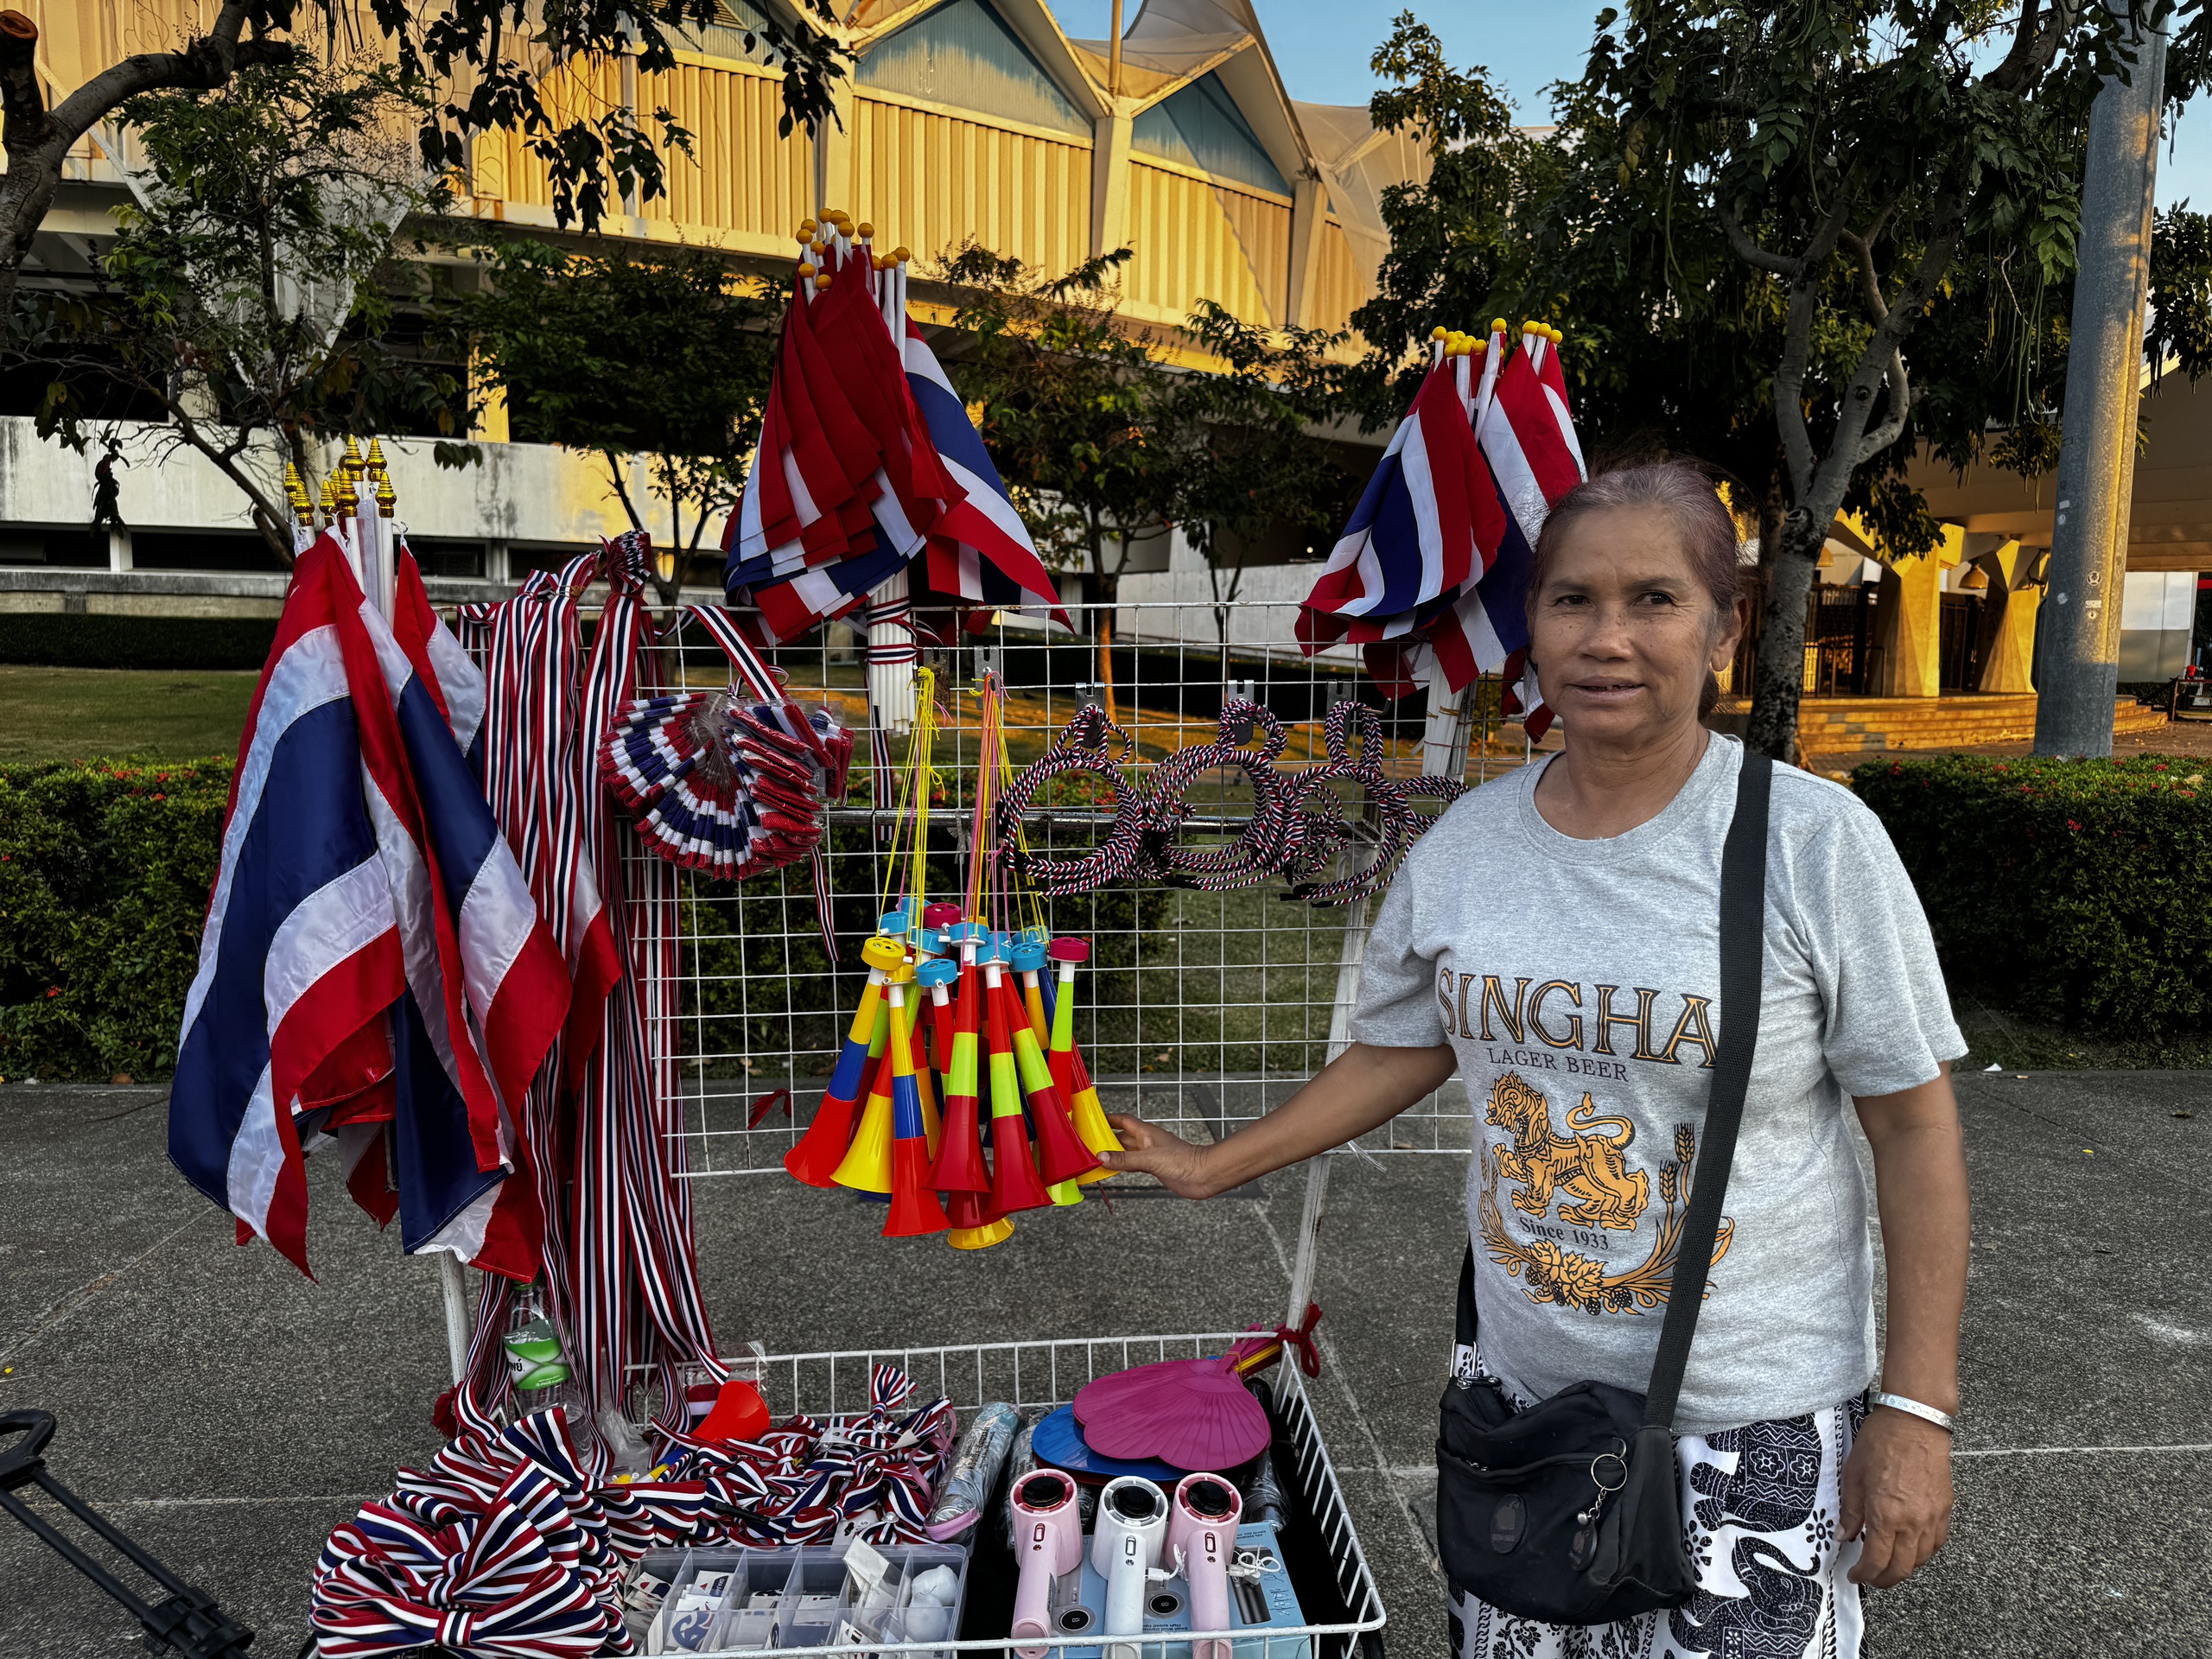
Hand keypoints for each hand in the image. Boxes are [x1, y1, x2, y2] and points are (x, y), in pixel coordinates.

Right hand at [1098, 1114, 1218, 1198]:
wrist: (1204, 1175)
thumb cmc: (1185, 1161)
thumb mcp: (1150, 1159)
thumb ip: (1125, 1159)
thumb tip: (1102, 1157)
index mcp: (1146, 1133)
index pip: (1123, 1120)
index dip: (1109, 1118)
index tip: (1093, 1119)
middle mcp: (1147, 1142)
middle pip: (1122, 1136)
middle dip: (1106, 1138)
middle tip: (1089, 1142)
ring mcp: (1151, 1155)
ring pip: (1127, 1151)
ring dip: (1113, 1153)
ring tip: (1097, 1157)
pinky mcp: (1155, 1167)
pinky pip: (1133, 1164)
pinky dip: (1123, 1166)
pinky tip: (1115, 1169)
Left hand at [1839, 1406, 1953, 1586]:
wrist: (1915, 1421)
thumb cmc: (1880, 1442)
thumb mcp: (1853, 1475)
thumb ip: (1850, 1511)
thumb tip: (1844, 1536)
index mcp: (1886, 1515)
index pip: (1876, 1561)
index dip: (1864, 1574)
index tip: (1855, 1575)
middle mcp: (1913, 1523)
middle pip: (1902, 1568)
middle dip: (1884, 1579)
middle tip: (1870, 1577)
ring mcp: (1933, 1517)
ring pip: (1921, 1559)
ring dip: (1904, 1568)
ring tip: (1888, 1563)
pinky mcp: (1946, 1509)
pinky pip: (1937, 1543)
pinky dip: (1923, 1553)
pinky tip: (1911, 1548)